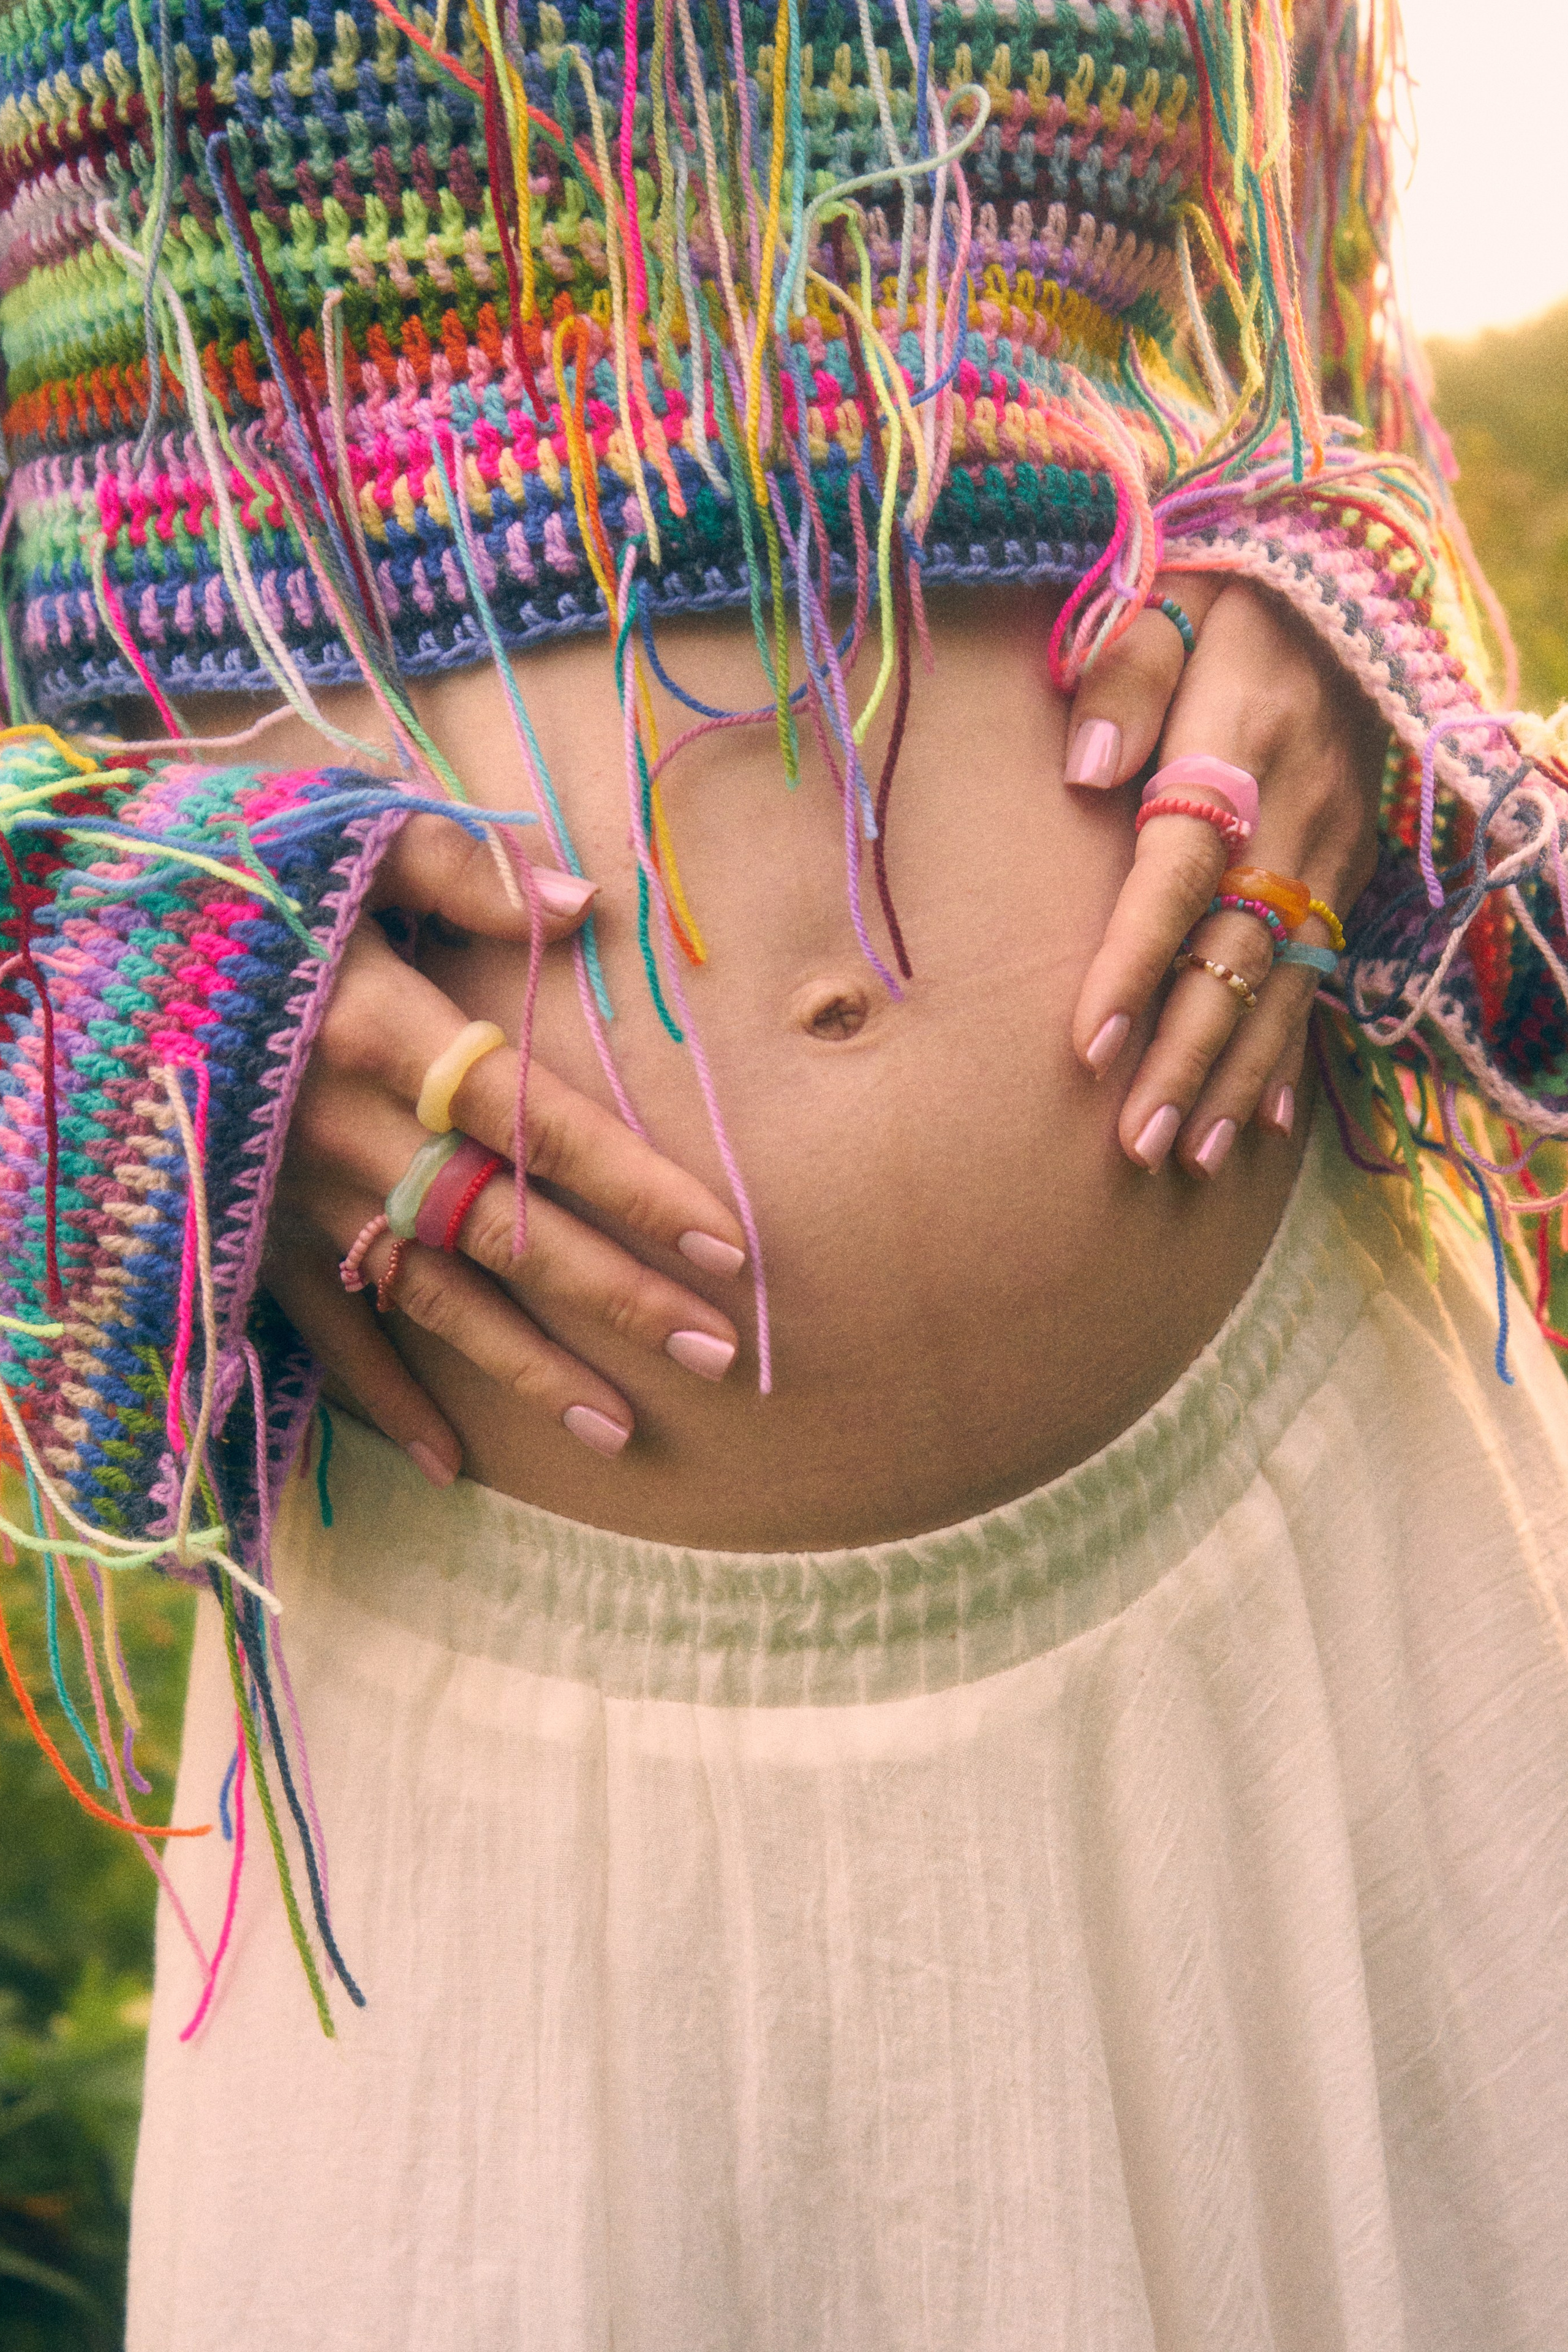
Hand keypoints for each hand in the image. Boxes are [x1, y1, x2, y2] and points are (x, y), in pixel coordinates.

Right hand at [263, 815, 748, 1482]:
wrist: (64, 943)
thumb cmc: (218, 881)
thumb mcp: (335, 841)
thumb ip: (459, 870)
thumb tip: (581, 904)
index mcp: (382, 1031)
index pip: (540, 1124)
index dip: (636, 1188)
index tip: (727, 1245)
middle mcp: (346, 1132)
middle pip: (508, 1231)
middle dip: (617, 1297)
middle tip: (719, 1354)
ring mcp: (291, 1199)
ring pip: (433, 1299)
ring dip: (528, 1368)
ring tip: (620, 1427)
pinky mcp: (243, 1237)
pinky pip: (324, 1334)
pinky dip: (384, 1401)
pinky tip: (451, 1460)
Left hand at [1063, 577, 1386, 1173]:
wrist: (1346, 582)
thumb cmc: (1227, 598)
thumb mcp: (1169, 598)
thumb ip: (1122, 674)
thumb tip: (1082, 768)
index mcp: (1241, 746)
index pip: (1179, 874)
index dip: (1136, 962)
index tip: (1089, 1046)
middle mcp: (1297, 814)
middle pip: (1233, 957)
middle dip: (1186, 1057)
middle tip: (1139, 1144)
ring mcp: (1332, 852)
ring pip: (1282, 985)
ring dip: (1234, 1075)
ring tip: (1191, 1157)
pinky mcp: (1349, 871)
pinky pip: (1321, 976)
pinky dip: (1289, 1052)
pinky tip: (1260, 1120)